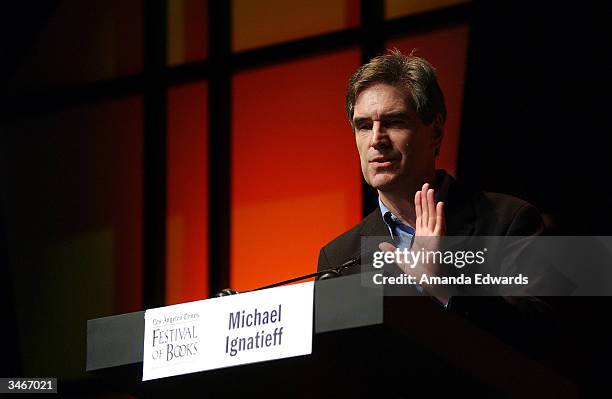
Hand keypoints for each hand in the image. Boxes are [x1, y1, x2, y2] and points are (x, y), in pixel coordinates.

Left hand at [378, 183, 451, 304]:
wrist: (428, 281)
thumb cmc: (419, 272)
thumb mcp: (400, 259)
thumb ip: (391, 252)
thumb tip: (380, 246)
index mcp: (422, 236)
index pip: (421, 216)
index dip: (419, 204)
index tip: (418, 192)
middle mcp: (429, 234)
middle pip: (428, 212)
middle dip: (426, 198)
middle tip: (426, 185)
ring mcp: (435, 236)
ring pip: (434, 215)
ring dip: (433, 202)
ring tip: (431, 190)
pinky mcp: (439, 240)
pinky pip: (440, 225)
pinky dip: (440, 214)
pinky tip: (440, 204)